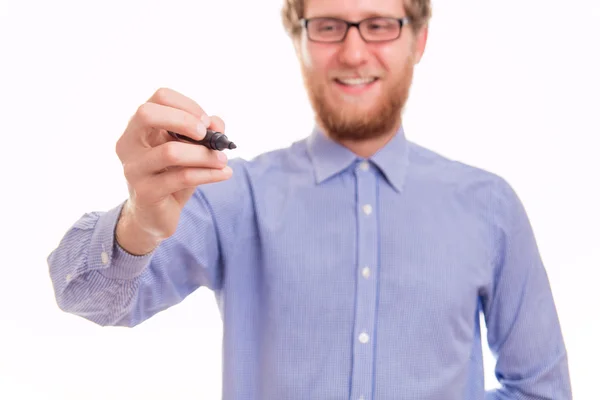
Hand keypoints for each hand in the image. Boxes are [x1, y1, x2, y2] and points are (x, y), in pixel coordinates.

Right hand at [114, 88, 232, 253]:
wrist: (155, 215)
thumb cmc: (171, 176)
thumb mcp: (189, 150)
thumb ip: (204, 132)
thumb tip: (217, 122)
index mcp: (138, 127)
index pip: (159, 97)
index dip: (187, 105)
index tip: (206, 123)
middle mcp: (128, 144)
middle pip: (147, 114)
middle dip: (184, 120)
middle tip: (206, 134)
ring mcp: (134, 169)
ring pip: (171, 152)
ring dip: (205, 154)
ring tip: (222, 160)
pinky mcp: (146, 192)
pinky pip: (183, 178)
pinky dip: (209, 173)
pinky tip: (225, 173)